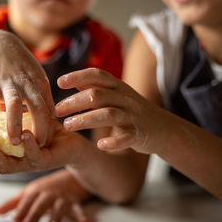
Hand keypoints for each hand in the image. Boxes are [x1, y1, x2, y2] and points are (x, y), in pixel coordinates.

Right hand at [0, 30, 54, 146]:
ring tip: (13, 143)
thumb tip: (49, 121)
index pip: (49, 110)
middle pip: (38, 108)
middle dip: (38, 129)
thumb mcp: (36, 80)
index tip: (46, 143)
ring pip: (15, 104)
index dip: (48, 128)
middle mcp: (28, 84)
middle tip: (36, 147)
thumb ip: (41, 99)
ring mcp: (10, 83)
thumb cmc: (20, 68)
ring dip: (15, 125)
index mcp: (41, 85)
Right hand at [0, 120, 85, 173]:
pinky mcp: (46, 161)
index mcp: (8, 154)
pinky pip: (34, 156)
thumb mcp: (29, 120)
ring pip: (6, 166)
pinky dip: (28, 146)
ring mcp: (30, 163)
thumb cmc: (48, 132)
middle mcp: (15, 161)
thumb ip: (13, 115)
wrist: (74, 144)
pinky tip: (24, 134)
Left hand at [0, 170, 89, 221]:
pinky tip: (82, 221)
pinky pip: (77, 208)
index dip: (19, 213)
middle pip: (39, 206)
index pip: (25, 202)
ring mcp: (61, 197)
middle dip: (33, 218)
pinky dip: (80, 215)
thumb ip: (12, 204)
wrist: (68, 178)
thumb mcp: (28, 193)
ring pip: (58, 209)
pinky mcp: (73, 201)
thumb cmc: (45, 188)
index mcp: (34, 191)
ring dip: (54, 219)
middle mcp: (47, 193)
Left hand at [55, 68, 172, 153]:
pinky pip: (126, 137)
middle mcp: (126, 99)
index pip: (98, 75)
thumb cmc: (134, 111)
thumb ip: (98, 88)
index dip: (78, 76)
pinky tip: (100, 145)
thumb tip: (76, 81)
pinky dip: (114, 142)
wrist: (165, 130)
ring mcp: (133, 116)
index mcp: (119, 88)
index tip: (59, 82)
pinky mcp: (139, 135)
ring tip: (67, 125)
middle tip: (56, 110)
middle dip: (74, 101)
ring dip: (85, 119)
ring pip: (108, 114)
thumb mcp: (118, 96)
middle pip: (98, 95)